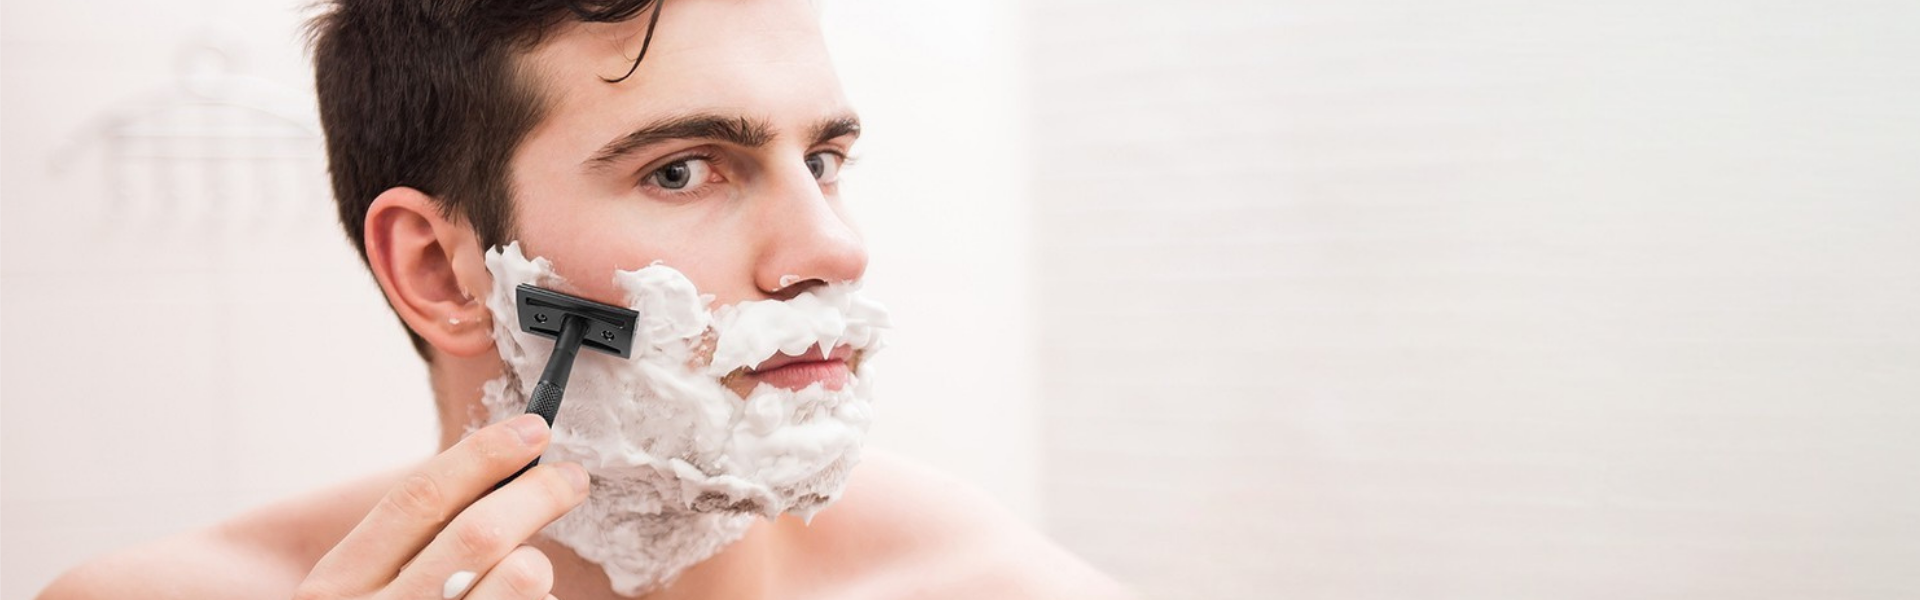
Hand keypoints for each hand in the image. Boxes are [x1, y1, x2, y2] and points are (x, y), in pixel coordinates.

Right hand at [295, 414, 587, 599]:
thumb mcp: (360, 598)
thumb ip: (407, 553)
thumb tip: (489, 480)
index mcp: (335, 590)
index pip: (418, 498)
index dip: (482, 455)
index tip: (531, 431)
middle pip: (478, 532)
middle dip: (537, 494)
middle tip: (571, 479)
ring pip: (517, 579)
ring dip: (537, 565)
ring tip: (533, 567)